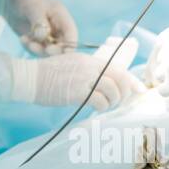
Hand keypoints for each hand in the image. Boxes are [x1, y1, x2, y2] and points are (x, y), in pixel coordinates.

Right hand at [2, 52, 143, 110]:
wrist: (29, 77)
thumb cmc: (47, 74)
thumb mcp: (71, 65)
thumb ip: (88, 71)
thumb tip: (104, 83)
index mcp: (90, 60)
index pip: (119, 68)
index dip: (133, 81)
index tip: (139, 90)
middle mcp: (90, 67)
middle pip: (121, 79)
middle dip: (124, 94)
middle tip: (116, 102)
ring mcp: (84, 78)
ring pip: (113, 91)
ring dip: (112, 102)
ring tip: (103, 106)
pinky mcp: (77, 92)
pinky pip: (100, 101)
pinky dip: (101, 107)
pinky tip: (94, 108)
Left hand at [3, 0, 77, 55]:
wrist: (12, 2)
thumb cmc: (26, 0)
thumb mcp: (33, 7)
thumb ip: (39, 22)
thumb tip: (43, 37)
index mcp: (62, 17)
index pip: (71, 33)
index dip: (68, 45)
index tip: (54, 50)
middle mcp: (58, 29)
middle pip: (62, 46)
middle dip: (49, 51)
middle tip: (33, 46)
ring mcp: (49, 37)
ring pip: (49, 51)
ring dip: (37, 50)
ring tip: (24, 40)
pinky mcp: (39, 42)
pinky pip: (38, 51)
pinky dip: (30, 48)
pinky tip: (22, 39)